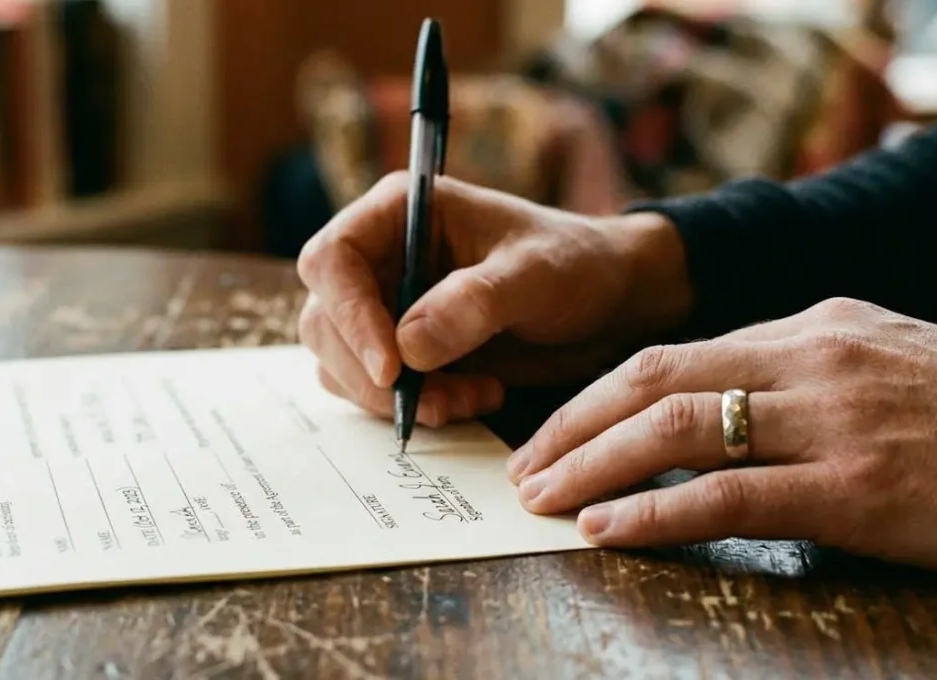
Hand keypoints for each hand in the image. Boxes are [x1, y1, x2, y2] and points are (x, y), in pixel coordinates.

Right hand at [296, 173, 689, 426]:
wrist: (610, 302)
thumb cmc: (576, 264)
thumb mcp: (535, 275)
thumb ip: (475, 302)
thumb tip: (407, 347)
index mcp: (400, 212)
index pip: (332, 259)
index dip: (348, 315)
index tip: (393, 367)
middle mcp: (381, 257)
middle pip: (325, 320)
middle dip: (373, 373)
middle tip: (436, 402)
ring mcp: (387, 306)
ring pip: (343, 362)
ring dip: (396, 398)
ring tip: (470, 400)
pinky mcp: (404, 351)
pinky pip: (376, 389)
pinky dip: (416, 406)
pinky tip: (475, 398)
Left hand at [509, 297, 936, 574]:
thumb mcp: (883, 360)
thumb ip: (798, 373)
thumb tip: (715, 402)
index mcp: (811, 325)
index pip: (672, 352)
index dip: (596, 395)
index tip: (553, 431)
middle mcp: (810, 357)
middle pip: (652, 378)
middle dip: (571, 425)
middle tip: (522, 468)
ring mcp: (832, 419)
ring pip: (676, 428)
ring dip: (591, 465)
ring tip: (541, 500)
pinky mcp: (857, 487)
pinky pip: (729, 495)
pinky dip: (655, 511)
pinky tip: (607, 529)